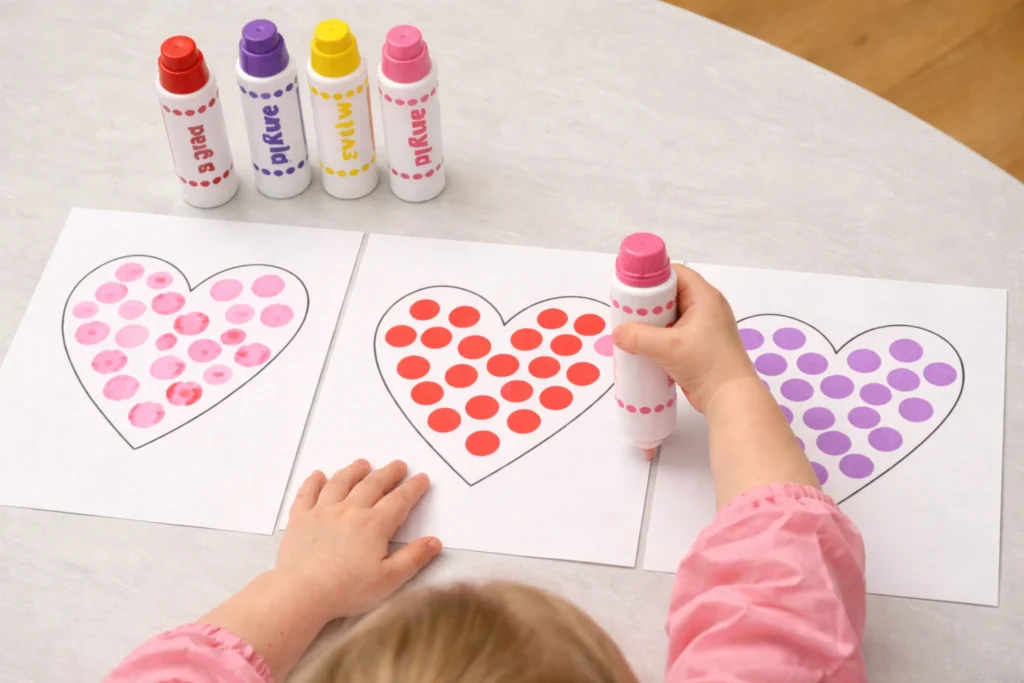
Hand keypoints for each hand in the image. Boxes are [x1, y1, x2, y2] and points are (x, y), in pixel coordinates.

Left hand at [276, 459, 441, 620]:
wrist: (302, 593)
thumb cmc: (346, 590)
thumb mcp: (389, 579)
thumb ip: (413, 558)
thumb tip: (434, 542)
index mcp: (374, 525)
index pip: (399, 500)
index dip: (412, 488)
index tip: (420, 478)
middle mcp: (350, 511)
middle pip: (372, 484)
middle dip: (388, 473)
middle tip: (398, 465)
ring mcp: (322, 512)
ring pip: (341, 482)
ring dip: (354, 471)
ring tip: (363, 464)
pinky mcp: (300, 519)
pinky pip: (307, 493)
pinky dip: (313, 482)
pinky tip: (318, 475)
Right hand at [612, 264, 755, 413]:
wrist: (730, 398)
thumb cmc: (706, 363)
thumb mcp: (668, 347)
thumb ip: (638, 337)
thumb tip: (616, 333)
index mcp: (704, 297)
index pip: (675, 273)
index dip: (653, 277)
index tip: (631, 289)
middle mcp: (706, 308)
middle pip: (671, 294)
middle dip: (648, 303)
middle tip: (627, 312)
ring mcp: (704, 328)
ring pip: (671, 316)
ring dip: (652, 323)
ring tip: (631, 330)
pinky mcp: (700, 346)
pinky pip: (675, 333)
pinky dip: (659, 337)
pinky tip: (644, 347)